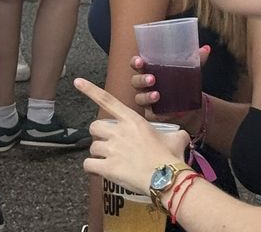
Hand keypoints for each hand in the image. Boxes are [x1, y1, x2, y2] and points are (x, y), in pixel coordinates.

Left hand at [77, 78, 190, 195]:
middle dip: (99, 134)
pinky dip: (92, 168)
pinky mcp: (107, 167)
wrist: (167, 178)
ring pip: (92, 146)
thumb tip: (182, 136)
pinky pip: (88, 164)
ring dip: (98, 153)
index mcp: (132, 120)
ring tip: (110, 161)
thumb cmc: (171, 158)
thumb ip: (177, 134)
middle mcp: (119, 132)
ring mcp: (112, 149)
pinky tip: (99, 171)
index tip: (78, 82)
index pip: (107, 100)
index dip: (90, 90)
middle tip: (109, 143)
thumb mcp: (177, 139)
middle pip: (95, 126)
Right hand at [129, 51, 208, 132]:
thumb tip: (207, 49)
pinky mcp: (151, 115)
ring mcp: (146, 101)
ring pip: (139, 99)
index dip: (135, 62)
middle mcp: (143, 85)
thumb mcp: (189, 70)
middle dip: (142, 80)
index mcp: (148, 70)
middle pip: (135, 81)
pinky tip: (168, 113)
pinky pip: (152, 115)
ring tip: (157, 95)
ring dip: (147, 97)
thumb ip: (196, 60)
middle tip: (152, 79)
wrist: (188, 106)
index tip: (140, 61)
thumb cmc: (181, 83)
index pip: (136, 64)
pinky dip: (158, 114)